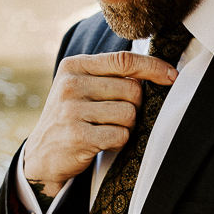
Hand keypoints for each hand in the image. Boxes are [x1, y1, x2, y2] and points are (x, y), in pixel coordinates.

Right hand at [24, 50, 176, 196]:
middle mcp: (71, 85)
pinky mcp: (78, 136)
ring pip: (129, 114)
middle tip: (116, 118)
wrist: (41, 154)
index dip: (153, 67)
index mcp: (74, 66)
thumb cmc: (71, 118)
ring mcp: (72, 110)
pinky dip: (118, 142)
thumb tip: (160, 71)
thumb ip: (109, 76)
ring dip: (126, 127)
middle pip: (132, 90)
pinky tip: (102, 143)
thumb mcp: (81, 88)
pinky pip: (120, 135)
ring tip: (106, 130)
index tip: (172, 76)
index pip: (124, 60)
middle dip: (135, 107)